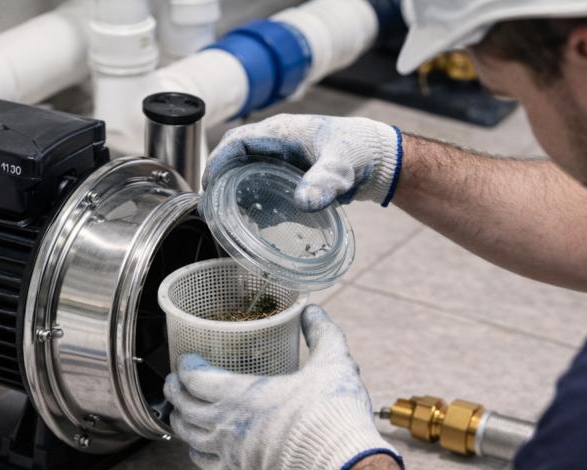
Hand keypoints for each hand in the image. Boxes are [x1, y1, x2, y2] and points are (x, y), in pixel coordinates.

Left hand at [163, 305, 401, 469]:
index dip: (186, 367)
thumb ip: (321, 333)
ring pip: (190, 437)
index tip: (186, 359)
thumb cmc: (333, 415)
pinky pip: (207, 464)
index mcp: (242, 395)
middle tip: (175, 381)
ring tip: (181, 411)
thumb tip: (313, 312)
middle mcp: (228, 426)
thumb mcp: (333, 363)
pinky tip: (198, 448)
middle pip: (185, 407)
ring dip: (181, 421)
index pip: (195, 379)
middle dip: (176, 391)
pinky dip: (196, 453)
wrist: (343, 465)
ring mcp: (233, 453)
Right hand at [203, 114, 402, 211]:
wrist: (377, 157)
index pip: (236, 142)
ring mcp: (282, 157)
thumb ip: (323, 184)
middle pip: (235, 156)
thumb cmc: (359, 152)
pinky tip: (254, 220)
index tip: (208, 187)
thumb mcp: (340, 169)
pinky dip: (253, 198)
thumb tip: (304, 203)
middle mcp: (276, 142)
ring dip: (233, 189)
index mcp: (281, 132)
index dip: (217, 162)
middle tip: (211, 207)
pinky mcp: (289, 171)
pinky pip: (262, 181)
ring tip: (225, 216)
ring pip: (246, 169)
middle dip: (219, 178)